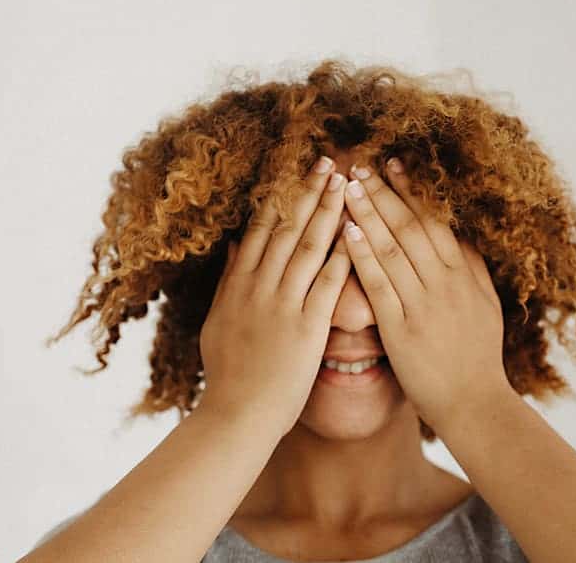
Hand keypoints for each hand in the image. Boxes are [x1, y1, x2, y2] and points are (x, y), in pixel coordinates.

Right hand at [199, 156, 351, 437]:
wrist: (237, 414)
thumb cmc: (228, 374)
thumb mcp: (217, 320)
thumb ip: (227, 281)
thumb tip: (234, 245)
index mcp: (238, 284)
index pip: (262, 229)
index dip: (281, 196)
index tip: (298, 171)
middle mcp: (259, 287)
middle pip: (287, 228)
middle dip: (309, 192)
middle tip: (329, 162)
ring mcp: (283, 305)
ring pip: (308, 246)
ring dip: (329, 212)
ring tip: (347, 184)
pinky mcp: (307, 327)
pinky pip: (328, 283)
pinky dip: (342, 255)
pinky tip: (358, 231)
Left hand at [340, 157, 509, 428]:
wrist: (474, 403)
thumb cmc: (477, 356)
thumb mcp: (485, 304)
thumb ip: (471, 266)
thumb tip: (458, 233)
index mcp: (462, 274)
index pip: (433, 220)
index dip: (411, 190)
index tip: (392, 164)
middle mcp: (443, 282)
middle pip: (409, 226)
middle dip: (383, 192)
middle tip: (359, 166)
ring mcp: (422, 305)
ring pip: (392, 248)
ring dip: (368, 214)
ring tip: (347, 187)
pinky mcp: (401, 329)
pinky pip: (378, 285)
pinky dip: (362, 256)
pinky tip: (346, 233)